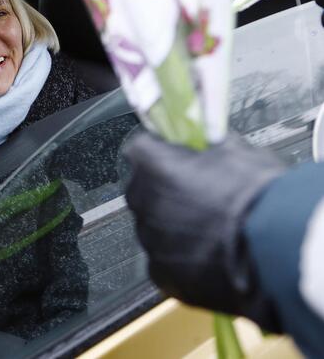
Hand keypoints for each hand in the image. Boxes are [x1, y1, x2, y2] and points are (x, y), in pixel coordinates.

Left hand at [123, 132, 284, 330]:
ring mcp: (149, 240)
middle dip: (167, 191)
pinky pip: (165, 260)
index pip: (141, 149)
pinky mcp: (162, 273)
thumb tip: (207, 145)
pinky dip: (182, 258)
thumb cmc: (257, 194)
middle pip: (145, 190)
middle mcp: (141, 201)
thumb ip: (207, 147)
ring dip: (175, 226)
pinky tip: (210, 255)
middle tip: (201, 196)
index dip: (162, 152)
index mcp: (151, 164)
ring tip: (212, 230)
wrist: (276, 245)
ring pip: (155, 227)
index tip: (177, 157)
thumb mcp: (236, 150)